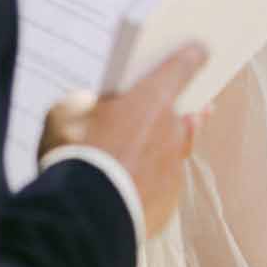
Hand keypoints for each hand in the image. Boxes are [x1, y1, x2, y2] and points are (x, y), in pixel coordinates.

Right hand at [40, 42, 206, 237]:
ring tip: (149, 145)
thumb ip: (84, 104)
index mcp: (152, 98)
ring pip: (176, 149)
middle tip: (185, 104)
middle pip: (186, 112)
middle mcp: (173, 129)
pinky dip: (151, 180)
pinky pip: (163, 182)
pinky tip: (134, 181)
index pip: (181, 66)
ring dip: (165, 146)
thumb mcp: (65, 114)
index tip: (201, 50)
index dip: (191, 56)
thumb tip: (91, 108)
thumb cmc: (73, 156)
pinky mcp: (170, 199)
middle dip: (182, 108)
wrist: (84, 216)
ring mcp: (174, 165)